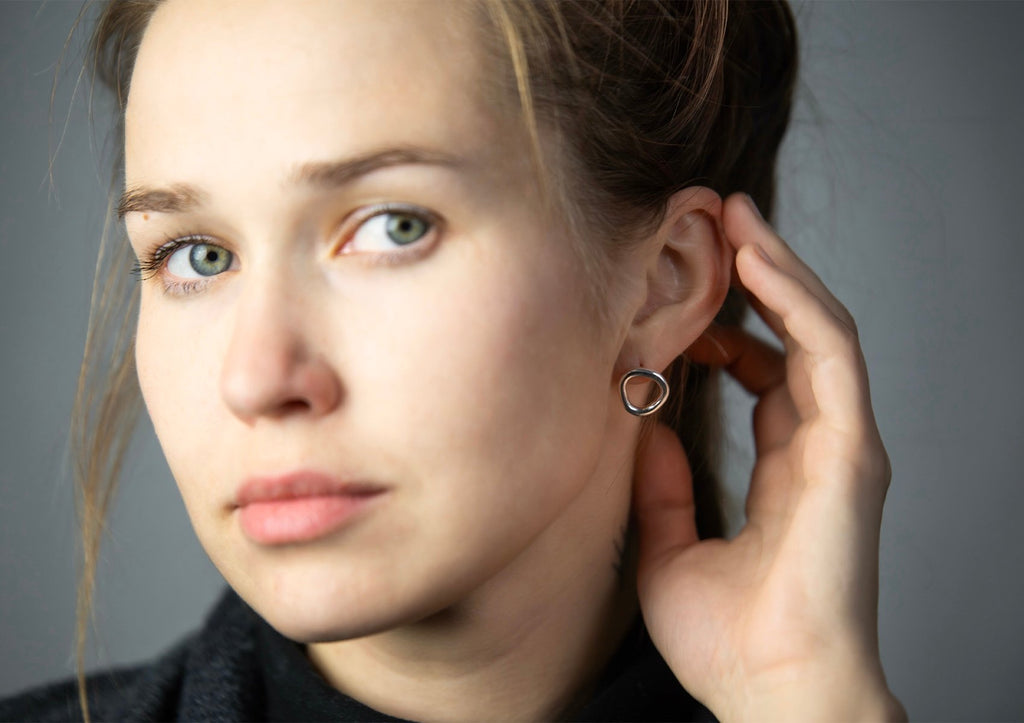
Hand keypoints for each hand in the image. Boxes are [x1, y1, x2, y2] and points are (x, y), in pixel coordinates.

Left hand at [633, 193, 905, 720]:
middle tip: (714, 224)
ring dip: (778, 269)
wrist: (772, 693)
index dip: (732, 327)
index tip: (686, 296)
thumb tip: (645, 433)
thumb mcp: (670, 550)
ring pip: (818, 330)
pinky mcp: (851, 451)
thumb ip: (663, 490)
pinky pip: (831, 354)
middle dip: (758, 277)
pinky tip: (758, 260)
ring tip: (734, 218)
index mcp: (785, 470)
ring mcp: (841, 447)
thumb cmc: (730, 641)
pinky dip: (797, 300)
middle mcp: (819, 449)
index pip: (766, 374)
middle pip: (794, 338)